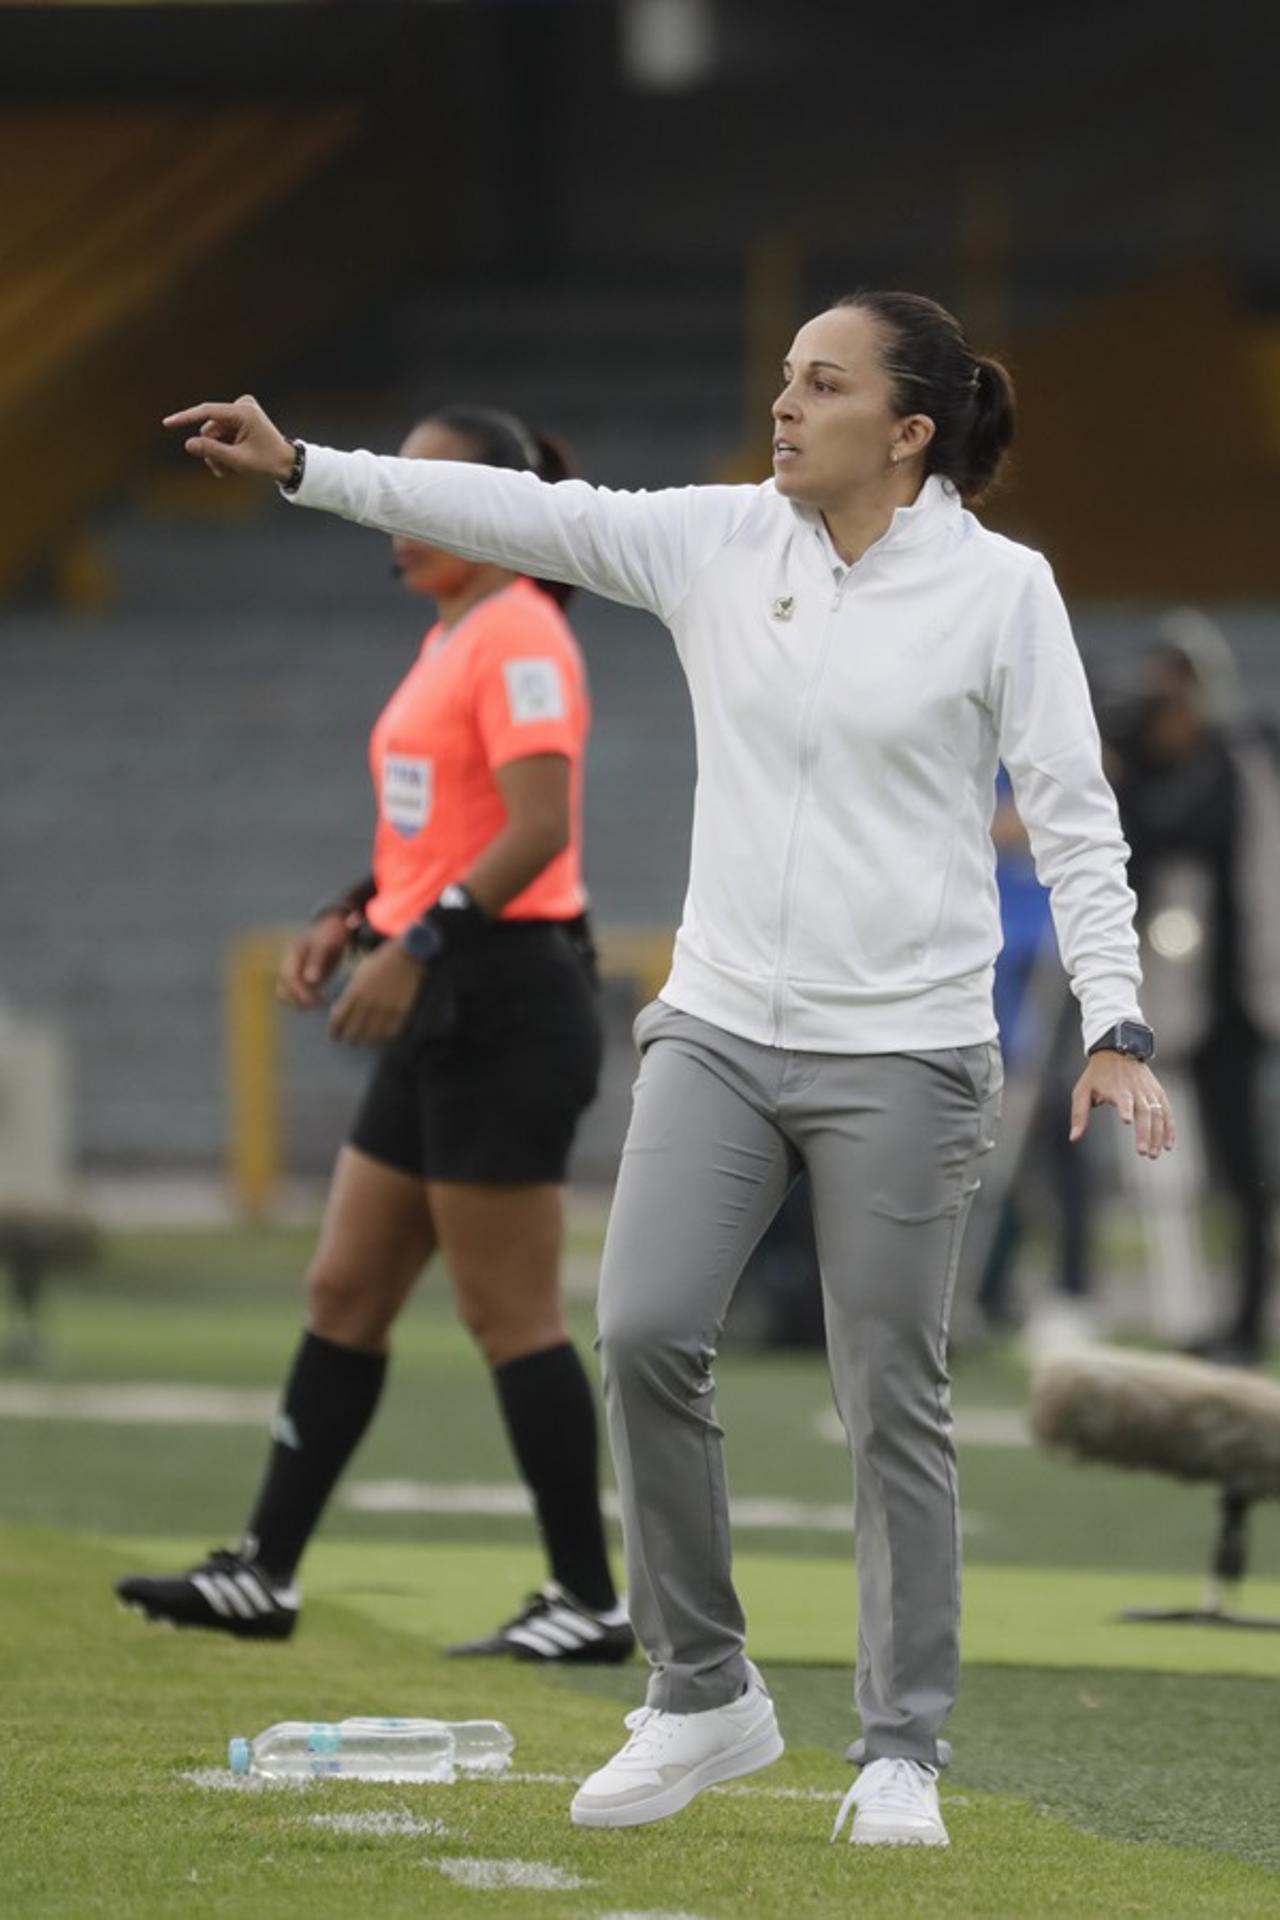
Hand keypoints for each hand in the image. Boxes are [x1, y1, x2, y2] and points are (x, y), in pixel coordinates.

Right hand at [162, 394, 294, 481]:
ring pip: (214, 433)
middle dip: (211, 449)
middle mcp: (242, 406)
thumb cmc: (268, 462)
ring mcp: (242, 411)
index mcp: (243, 412)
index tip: (167, 423)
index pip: (207, 412)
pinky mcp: (240, 418)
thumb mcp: (238, 460)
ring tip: (227, 470)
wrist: (288, 464)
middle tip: (220, 470)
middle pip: (210, 427)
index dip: (185, 418)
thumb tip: (188, 444)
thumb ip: (212, 451)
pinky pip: (222, 433)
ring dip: (217, 452)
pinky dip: (223, 449)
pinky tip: (231, 461)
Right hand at [276, 914, 348, 1010]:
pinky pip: (293, 995)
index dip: (300, 990)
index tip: (319, 998)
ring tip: (320, 1002)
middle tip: (321, 1002)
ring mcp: (291, 972)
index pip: (288, 977)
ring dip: (298, 1002)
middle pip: (283, 989)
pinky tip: (320, 1000)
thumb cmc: (329, 935)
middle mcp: (287, 964)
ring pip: (284, 994)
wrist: (332, 929)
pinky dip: (303, 1001)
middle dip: (300, 998)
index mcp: (292, 953)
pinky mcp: (298, 979)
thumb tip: (310, 980)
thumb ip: (316, 961)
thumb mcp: (325, 944)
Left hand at [328, 941, 424, 1045]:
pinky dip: (383, 1036)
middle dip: (347, 1038)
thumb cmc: (379, 965)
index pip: (338, 1021)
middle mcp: (368, 1004)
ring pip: (370, 1036)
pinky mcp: (400, 1012)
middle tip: (347, 1040)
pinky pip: (389, 1033)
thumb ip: (349, 996)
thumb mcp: (358, 977)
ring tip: (363, 1039)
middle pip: (352, 1033)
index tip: (335, 1035)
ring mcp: (385, 1009)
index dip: (334, 1032)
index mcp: (355, 993)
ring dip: (365, 1040)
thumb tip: (339, 1013)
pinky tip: (380, 1035)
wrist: (404, 956)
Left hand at [1069, 1052, 1175, 1159]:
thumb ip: (1079, 1115)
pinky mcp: (1158, 1093)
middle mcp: (1136, 1090)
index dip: (1126, 1109)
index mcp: (1117, 1089)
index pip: (1123, 1099)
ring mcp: (1149, 1092)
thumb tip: (1074, 1138)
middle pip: (1144, 1112)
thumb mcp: (1082, 1091)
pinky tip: (1168, 1145)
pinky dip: (1169, 1128)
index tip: (1127, 1121)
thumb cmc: (1097, 1075)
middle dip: (1145, 1133)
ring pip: (1158, 1114)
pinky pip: (1167, 1112)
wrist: (1118, 1050)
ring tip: (1154, 1154)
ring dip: (1158, 1135)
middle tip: (1143, 1152)